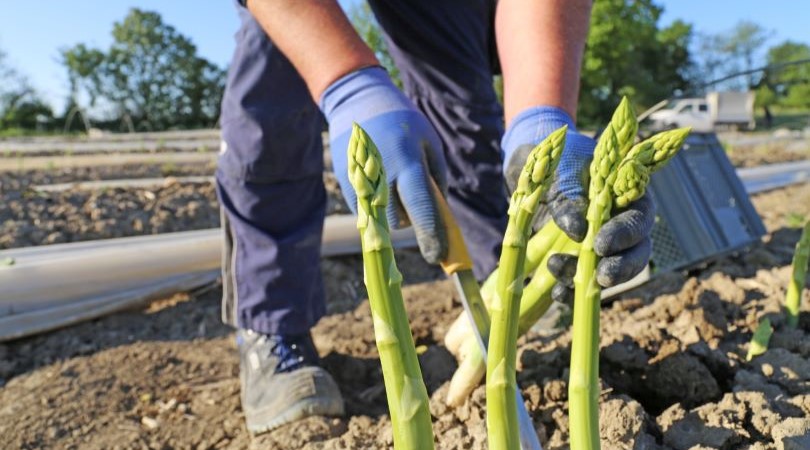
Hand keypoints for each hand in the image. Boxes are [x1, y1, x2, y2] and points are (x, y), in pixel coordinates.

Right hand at [321, 67, 447, 262]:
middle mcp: (382, 176)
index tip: (438, 256)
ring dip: (395, 212)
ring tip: (395, 181)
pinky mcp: (348, 186)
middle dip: (412, 218)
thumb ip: (436, 180)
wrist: (359, 104)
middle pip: (400, 221)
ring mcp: (361, 183)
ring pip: (383, 220)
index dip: (430, 235)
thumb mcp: (429, 143)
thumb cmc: (403, 124)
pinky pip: (369, 211)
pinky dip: (379, 204)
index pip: (421, 208)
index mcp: (407, 163)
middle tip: (414, 194)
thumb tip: (438, 215)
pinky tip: (380, 179)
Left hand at [502, 107, 654, 302]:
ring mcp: (602, 245)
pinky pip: (584, 283)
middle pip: (636, 253)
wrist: (532, 167)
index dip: (625, 235)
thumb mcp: (559, 171)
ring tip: (556, 268)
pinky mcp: (581, 260)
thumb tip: (578, 231)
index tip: (600, 244)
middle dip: (620, 268)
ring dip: (588, 279)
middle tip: (601, 277)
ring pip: (611, 271)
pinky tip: (557, 294)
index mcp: (627, 195)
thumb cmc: (554, 160)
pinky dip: (572, 291)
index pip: (638, 219)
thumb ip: (570, 197)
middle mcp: (621, 224)